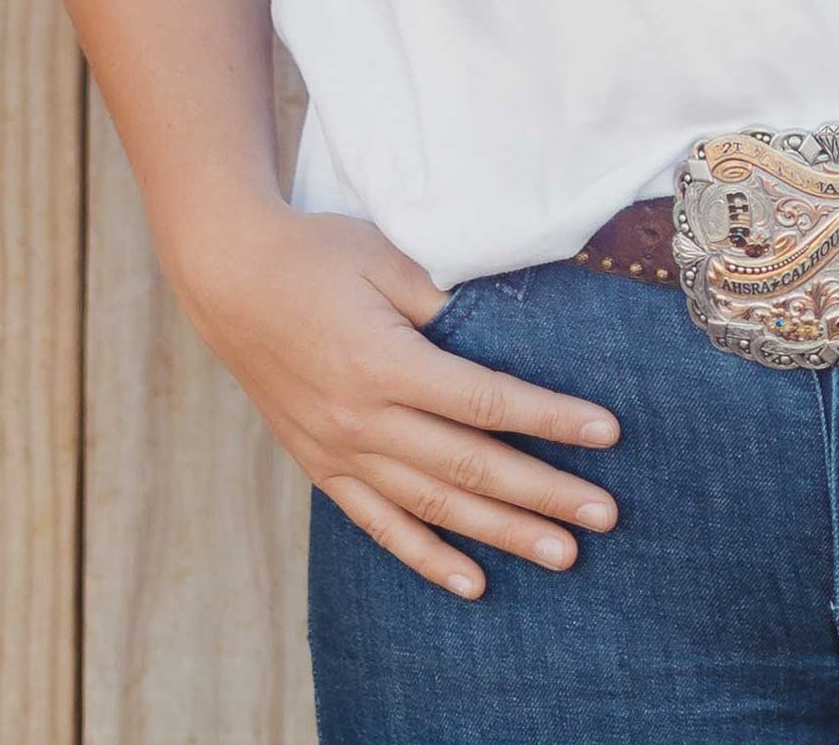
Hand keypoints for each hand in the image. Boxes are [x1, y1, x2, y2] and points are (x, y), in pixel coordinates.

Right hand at [169, 199, 620, 599]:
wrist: (231, 279)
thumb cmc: (319, 256)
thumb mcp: (389, 258)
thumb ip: (447, 301)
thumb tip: (506, 336)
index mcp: (385, 364)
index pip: (486, 402)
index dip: (550, 420)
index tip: (607, 434)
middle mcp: (362, 421)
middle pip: (469, 467)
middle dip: (543, 494)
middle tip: (603, 517)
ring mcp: (338, 451)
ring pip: (433, 507)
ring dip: (500, 534)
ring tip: (559, 555)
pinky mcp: (321, 466)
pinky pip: (379, 524)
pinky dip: (426, 556)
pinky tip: (470, 582)